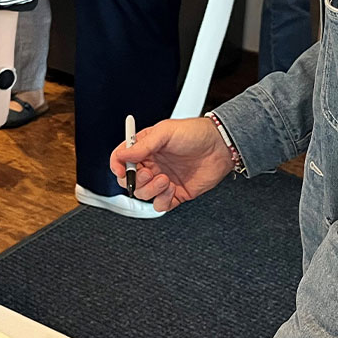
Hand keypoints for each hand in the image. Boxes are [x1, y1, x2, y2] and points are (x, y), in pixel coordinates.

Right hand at [109, 117, 234, 211]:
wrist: (221, 146)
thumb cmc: (196, 133)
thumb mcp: (165, 132)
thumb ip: (142, 145)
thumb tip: (122, 155)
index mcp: (146, 148)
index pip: (121, 158)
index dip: (117, 165)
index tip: (120, 170)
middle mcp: (152, 164)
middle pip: (130, 180)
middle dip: (136, 180)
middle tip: (148, 173)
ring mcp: (163, 180)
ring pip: (143, 194)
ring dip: (151, 190)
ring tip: (165, 180)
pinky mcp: (176, 193)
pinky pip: (160, 204)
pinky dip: (162, 200)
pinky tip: (172, 189)